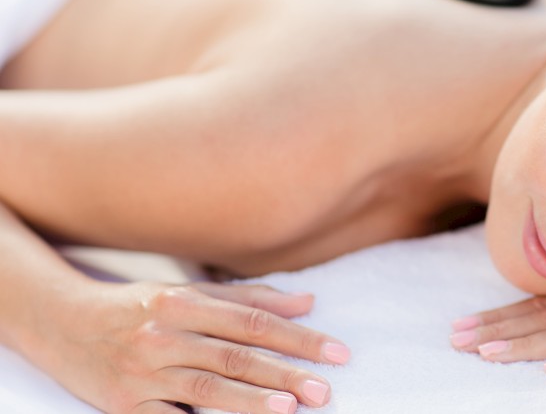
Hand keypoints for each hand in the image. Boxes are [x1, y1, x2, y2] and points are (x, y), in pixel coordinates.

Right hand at [23, 281, 348, 413]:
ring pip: (206, 388)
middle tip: (325, 388)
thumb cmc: (138, 307)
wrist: (61, 323)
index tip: (336, 353)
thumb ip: (249, 298)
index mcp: (184, 302)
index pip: (254, 322)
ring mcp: (142, 372)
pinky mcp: (122, 406)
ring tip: (290, 408)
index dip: (299, 338)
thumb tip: (308, 302)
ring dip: (251, 401)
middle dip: (285, 373)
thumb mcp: (189, 292)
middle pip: (235, 356)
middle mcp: (164, 335)